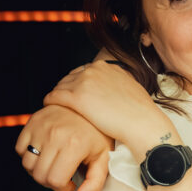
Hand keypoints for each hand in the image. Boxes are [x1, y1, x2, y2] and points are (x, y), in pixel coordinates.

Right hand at [16, 105, 111, 190]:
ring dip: (39, 170)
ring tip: (54, 165)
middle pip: (39, 175)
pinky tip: (45, 153)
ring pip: (27, 165)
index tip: (71, 183)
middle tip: (62, 176)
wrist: (87, 105)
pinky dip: (29, 156)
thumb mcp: (103, 159)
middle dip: (50, 182)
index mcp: (74, 145)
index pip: (55, 181)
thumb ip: (95, 183)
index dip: (62, 188)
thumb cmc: (98, 135)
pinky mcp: (32, 122)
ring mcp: (41, 127)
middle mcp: (55, 135)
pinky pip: (20, 150)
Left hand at [43, 61, 168, 152]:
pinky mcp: (76, 97)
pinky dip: (50, 101)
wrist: (142, 123)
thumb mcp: (131, 88)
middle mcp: (94, 70)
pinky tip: (49, 107)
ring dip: (57, 96)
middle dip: (66, 88)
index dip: (78, 83)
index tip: (76, 92)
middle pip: (70, 77)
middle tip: (63, 100)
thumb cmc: (141, 112)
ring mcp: (84, 82)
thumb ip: (118, 85)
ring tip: (55, 105)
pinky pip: (55, 96)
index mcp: (107, 67)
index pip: (84, 71)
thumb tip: (115, 91)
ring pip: (61, 86)